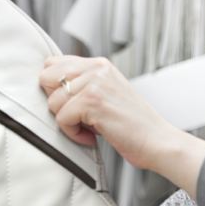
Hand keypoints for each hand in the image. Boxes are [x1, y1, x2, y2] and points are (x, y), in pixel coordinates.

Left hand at [39, 55, 204, 195]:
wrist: (158, 141)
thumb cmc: (132, 125)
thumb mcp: (107, 94)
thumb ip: (83, 85)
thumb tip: (48, 87)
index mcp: (99, 64)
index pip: (53, 63)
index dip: (55, 88)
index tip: (73, 105)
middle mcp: (96, 68)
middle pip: (46, 78)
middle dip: (57, 102)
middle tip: (80, 116)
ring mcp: (94, 83)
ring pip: (53, 102)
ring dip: (68, 122)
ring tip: (92, 128)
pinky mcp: (92, 102)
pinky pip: (61, 119)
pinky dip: (74, 134)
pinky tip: (94, 136)